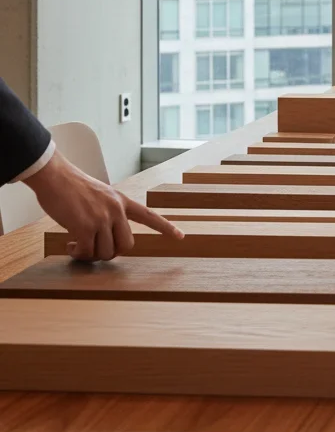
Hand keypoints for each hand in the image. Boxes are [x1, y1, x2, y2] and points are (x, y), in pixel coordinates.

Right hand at [24, 151, 183, 260]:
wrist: (55, 176)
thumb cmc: (72, 186)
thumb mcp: (101, 195)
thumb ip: (109, 212)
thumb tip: (105, 237)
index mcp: (122, 201)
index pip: (149, 216)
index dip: (166, 228)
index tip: (181, 236)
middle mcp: (116, 210)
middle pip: (127, 245)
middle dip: (111, 252)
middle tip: (94, 249)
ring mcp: (102, 219)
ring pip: (106, 252)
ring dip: (91, 255)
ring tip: (78, 246)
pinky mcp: (85, 227)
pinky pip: (87, 252)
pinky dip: (78, 254)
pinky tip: (71, 246)